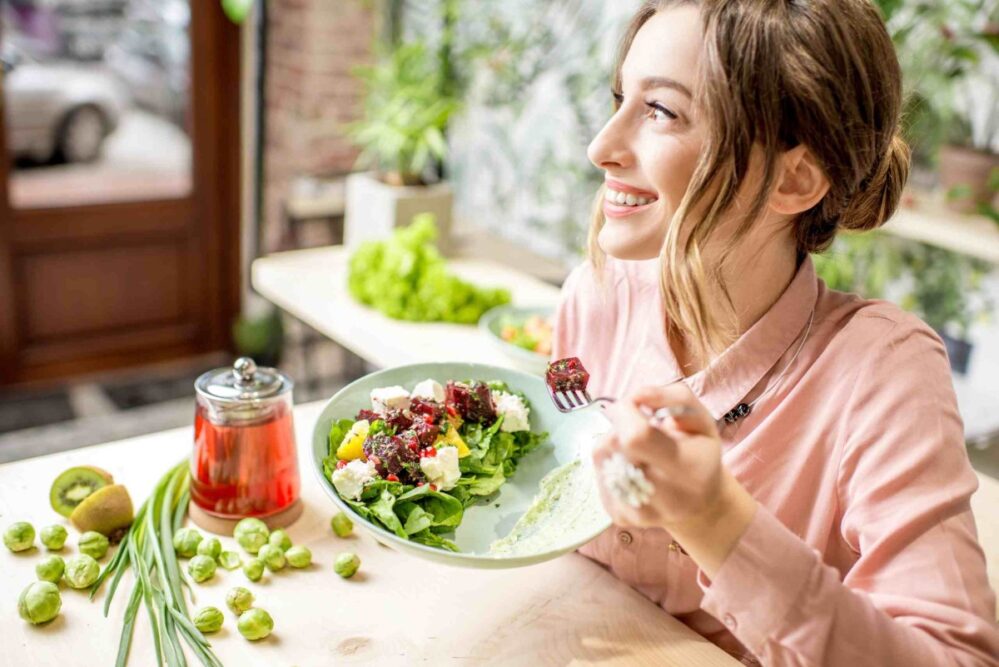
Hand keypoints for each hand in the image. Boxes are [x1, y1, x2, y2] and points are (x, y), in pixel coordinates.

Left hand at [594, 383, 757, 576]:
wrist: (699, 504)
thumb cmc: (699, 453)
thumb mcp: (701, 419)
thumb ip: (673, 397)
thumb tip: (636, 395)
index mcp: (689, 469)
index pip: (636, 437)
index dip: (626, 412)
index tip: (636, 406)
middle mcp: (665, 497)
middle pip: (613, 444)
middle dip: (620, 425)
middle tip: (639, 427)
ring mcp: (639, 512)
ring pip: (601, 456)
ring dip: (613, 441)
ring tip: (637, 448)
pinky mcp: (619, 517)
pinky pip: (598, 473)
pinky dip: (609, 461)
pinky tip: (630, 465)